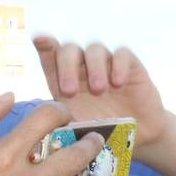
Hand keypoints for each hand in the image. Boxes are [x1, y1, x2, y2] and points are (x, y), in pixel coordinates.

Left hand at [34, 35, 167, 148]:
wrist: (136, 135)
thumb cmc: (99, 130)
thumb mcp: (74, 128)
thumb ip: (60, 119)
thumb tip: (46, 118)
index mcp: (63, 79)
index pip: (50, 56)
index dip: (45, 45)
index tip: (39, 40)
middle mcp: (82, 67)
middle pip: (69, 50)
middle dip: (66, 67)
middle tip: (70, 92)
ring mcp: (105, 64)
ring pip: (94, 49)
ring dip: (93, 68)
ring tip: (98, 90)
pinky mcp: (129, 65)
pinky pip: (122, 54)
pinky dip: (118, 65)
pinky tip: (118, 83)